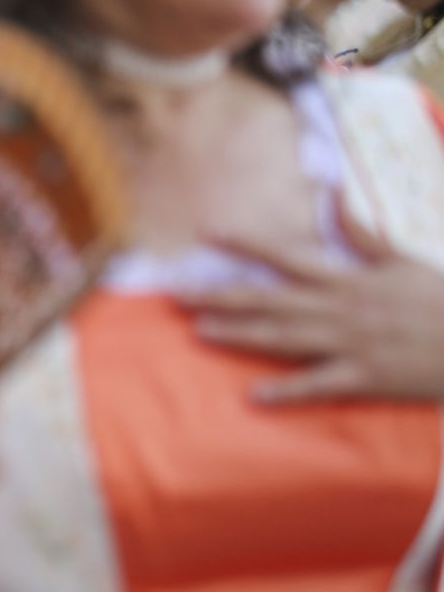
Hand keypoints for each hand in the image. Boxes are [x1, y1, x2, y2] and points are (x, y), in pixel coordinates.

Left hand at [181, 202, 443, 402]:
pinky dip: (289, 391)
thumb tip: (334, 196)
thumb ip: (362, 233)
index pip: (284, 255)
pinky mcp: (366, 378)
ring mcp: (350, 344)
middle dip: (220, 296)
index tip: (207, 233)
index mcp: (347, 278)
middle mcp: (340, 309)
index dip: (245, 243)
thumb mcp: (402, 260)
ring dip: (240, 335)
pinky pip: (320, 385)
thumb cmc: (442, 300)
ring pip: (284, 339)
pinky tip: (255, 395)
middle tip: (175, 295)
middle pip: (268, 299)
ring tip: (199, 332)